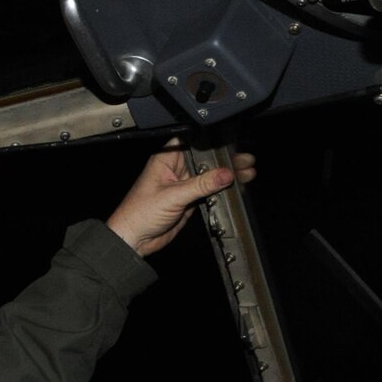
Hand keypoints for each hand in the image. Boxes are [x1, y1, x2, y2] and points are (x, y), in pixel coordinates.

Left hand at [104, 143, 255, 256]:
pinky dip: (222, 190)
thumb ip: (201, 184)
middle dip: (225, 160)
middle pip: (204, 159)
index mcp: (165, 160)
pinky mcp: (189, 200)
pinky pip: (209, 192)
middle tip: (244, 160)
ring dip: (226, 175)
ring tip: (247, 171)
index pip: (191, 142)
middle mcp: (175, 170)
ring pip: (209, 176)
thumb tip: (225, 174)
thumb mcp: (173, 196)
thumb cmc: (139, 214)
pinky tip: (237, 186)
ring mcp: (183, 185)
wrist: (134, 240)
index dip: (210, 141)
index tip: (230, 142)